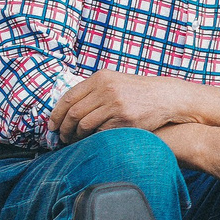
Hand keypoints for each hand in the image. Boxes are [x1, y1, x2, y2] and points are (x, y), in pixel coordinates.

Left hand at [52, 72, 207, 140]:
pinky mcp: (124, 119)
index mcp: (100, 78)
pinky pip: (100, 132)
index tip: (52, 125)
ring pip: (84, 124)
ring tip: (74, 141)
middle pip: (73, 113)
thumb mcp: (115, 82)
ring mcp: (115, 104)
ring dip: (76, 136)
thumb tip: (66, 108)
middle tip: (61, 137)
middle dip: (64, 128)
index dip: (56, 114)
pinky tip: (91, 140)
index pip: (68, 98)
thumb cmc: (138, 92)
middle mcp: (106, 90)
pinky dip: (92, 138)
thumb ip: (93, 90)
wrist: (166, 97)